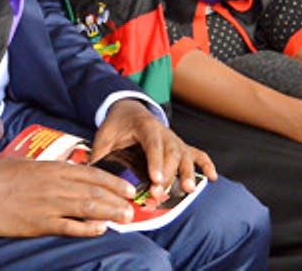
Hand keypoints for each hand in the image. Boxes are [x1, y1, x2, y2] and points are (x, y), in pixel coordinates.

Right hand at [0, 159, 136, 237]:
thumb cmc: (0, 175)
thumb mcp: (30, 164)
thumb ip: (52, 170)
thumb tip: (70, 173)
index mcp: (53, 168)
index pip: (91, 174)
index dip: (113, 182)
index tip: (128, 188)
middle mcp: (55, 185)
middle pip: (94, 191)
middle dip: (117, 200)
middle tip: (133, 208)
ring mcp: (48, 204)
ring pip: (87, 208)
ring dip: (109, 213)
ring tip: (124, 219)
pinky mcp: (38, 223)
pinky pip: (68, 227)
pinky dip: (86, 229)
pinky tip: (99, 229)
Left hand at [91, 100, 216, 201]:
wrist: (129, 108)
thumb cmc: (117, 124)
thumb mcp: (104, 134)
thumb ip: (99, 153)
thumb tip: (90, 174)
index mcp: (145, 127)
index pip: (152, 144)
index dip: (155, 162)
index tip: (156, 179)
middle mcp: (164, 132)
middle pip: (171, 152)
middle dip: (169, 174)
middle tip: (161, 193)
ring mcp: (174, 139)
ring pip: (185, 155)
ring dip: (188, 172)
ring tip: (189, 190)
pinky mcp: (180, 146)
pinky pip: (197, 153)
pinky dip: (206, 164)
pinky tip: (212, 178)